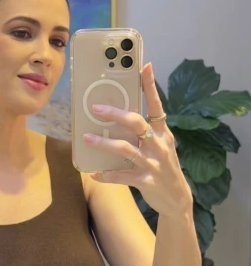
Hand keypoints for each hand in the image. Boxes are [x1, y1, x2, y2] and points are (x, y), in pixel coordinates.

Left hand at [83, 62, 192, 215]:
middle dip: (116, 114)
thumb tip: (122, 118)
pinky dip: (106, 175)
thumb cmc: (164, 168)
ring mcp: (152, 163)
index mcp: (163, 133)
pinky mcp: (145, 181)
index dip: (150, 86)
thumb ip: (146, 133)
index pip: (156, 105)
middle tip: (96, 109)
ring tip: (87, 139)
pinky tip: (94, 173)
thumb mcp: (161, 147)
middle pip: (136, 123)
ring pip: (125, 149)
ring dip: (104, 143)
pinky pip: (121, 176)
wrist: (177, 199)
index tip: (144, 66)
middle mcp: (158, 145)